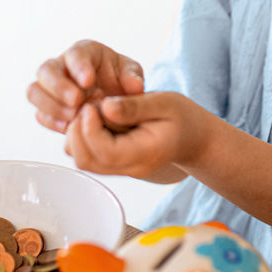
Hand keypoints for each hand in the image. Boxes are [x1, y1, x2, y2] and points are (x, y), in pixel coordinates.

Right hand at [28, 40, 144, 133]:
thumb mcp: (132, 76)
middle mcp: (61, 67)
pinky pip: (40, 113)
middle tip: (77, 101)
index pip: (75, 54)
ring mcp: (50, 88)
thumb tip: (134, 86)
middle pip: (46, 70)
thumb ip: (133, 77)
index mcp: (84, 53)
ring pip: (34, 91)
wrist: (115, 102)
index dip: (79, 67)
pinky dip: (51, 121)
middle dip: (59, 86)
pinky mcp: (47, 108)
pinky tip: (67, 128)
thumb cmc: (122, 82)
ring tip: (72, 116)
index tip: (89, 81)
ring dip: (51, 105)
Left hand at [63, 91, 202, 180]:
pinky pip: (87, 156)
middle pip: (86, 161)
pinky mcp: (112, 164)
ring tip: (93, 112)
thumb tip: (105, 108)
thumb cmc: (183, 118)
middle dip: (78, 131)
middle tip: (89, 106)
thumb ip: (134, 106)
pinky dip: (81, 138)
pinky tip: (95, 120)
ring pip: (82, 160)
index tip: (92, 105)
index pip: (106, 152)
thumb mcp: (165, 103)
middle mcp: (129, 167)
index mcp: (145, 154)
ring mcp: (120, 169)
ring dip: (77, 135)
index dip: (90, 129)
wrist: (194, 138)